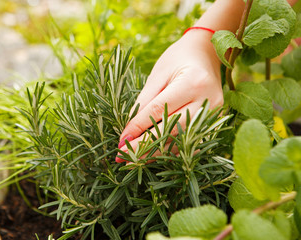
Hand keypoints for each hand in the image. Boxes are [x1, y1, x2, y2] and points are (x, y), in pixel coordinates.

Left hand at [117, 30, 223, 161]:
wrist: (206, 53)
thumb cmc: (178, 59)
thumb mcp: (158, 73)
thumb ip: (145, 99)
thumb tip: (130, 127)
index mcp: (193, 82)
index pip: (160, 110)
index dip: (139, 126)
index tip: (122, 139)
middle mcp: (208, 100)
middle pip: (172, 130)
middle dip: (146, 145)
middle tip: (125, 157)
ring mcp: (215, 113)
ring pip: (182, 140)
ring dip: (157, 153)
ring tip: (136, 160)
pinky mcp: (215, 121)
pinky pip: (191, 141)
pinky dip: (171, 150)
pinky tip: (154, 155)